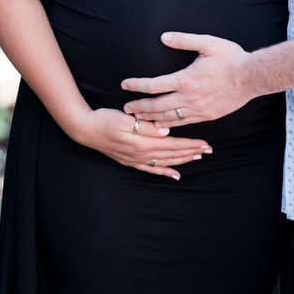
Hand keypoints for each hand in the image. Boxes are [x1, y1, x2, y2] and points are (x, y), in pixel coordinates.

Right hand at [72, 107, 212, 179]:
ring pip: (165, 162)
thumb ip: (146, 126)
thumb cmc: (105, 119)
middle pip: (172, 154)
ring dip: (182, 160)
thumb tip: (167, 132)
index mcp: (142, 142)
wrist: (86, 129)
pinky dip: (165, 172)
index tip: (205, 143)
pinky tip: (175, 175)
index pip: (172, 144)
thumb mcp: (125, 119)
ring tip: (197, 158)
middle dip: (191, 152)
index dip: (190, 144)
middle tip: (208, 150)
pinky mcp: (131, 161)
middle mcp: (141, 154)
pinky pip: (152, 169)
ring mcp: (136, 160)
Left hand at [122, 32, 251, 126]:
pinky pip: (183, 123)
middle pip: (157, 106)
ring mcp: (198, 109)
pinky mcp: (207, 116)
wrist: (252, 77)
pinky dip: (169, 125)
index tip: (125, 84)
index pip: (154, 85)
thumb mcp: (207, 43)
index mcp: (186, 79)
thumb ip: (184, 40)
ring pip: (168, 118)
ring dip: (151, 118)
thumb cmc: (230, 58)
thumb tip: (163, 37)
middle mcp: (189, 98)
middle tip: (126, 109)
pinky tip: (162, 125)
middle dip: (139, 107)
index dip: (137, 85)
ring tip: (138, 119)